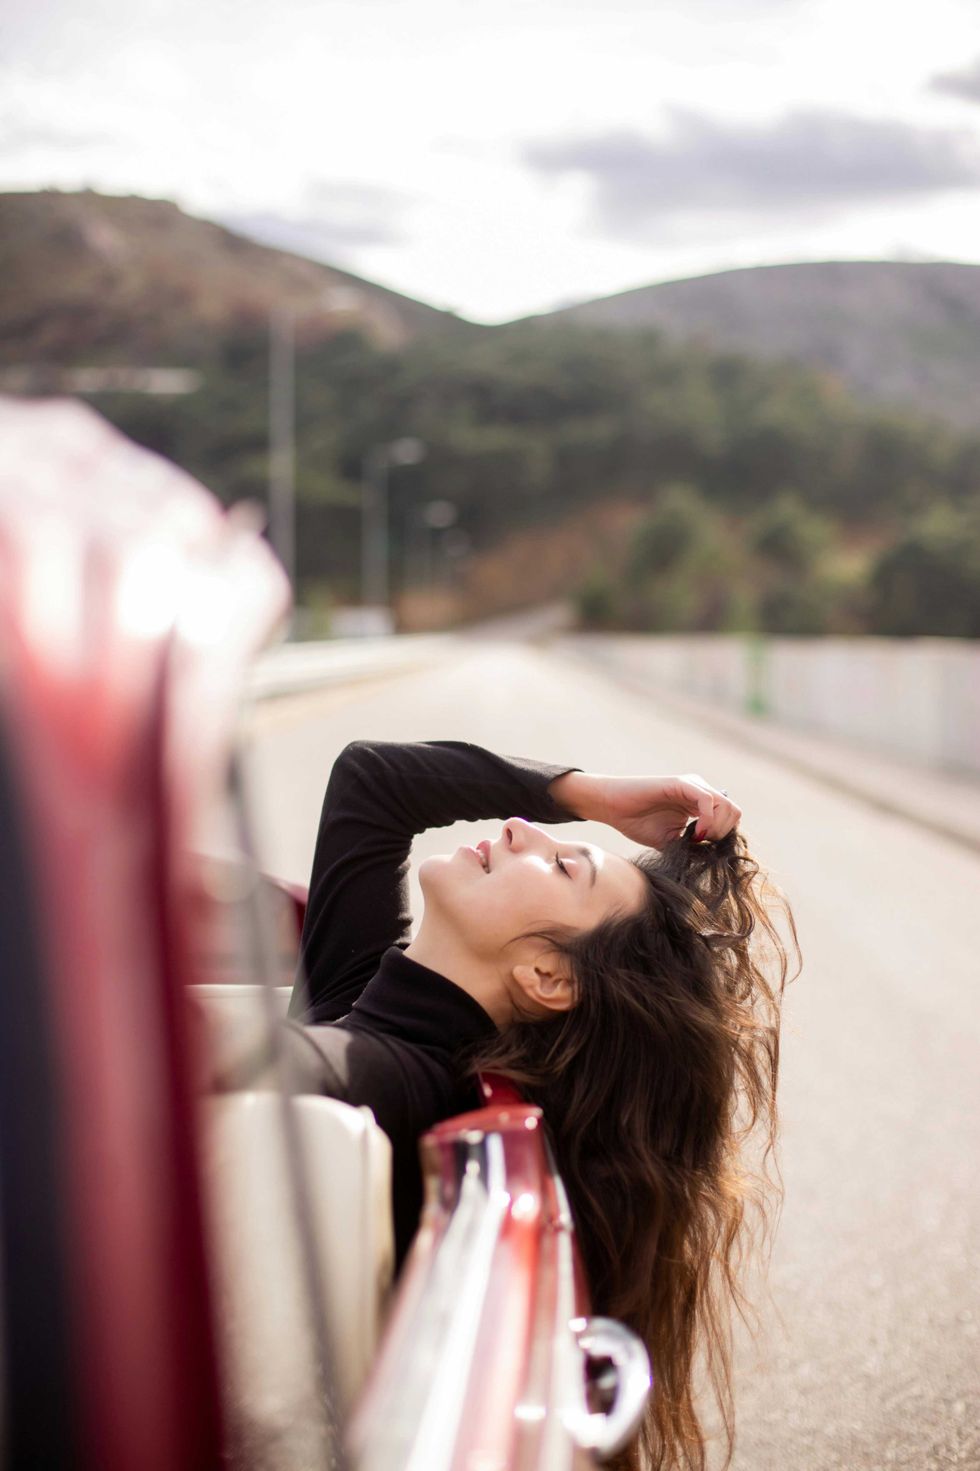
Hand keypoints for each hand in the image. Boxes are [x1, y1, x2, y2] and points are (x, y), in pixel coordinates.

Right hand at [588, 771, 741, 850]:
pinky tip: (694, 832)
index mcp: (700, 804)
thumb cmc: (638, 823)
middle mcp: (700, 792)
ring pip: (726, 805)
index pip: (730, 818)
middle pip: (734, 812)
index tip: (703, 848)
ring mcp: (692, 785)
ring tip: (697, 838)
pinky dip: (707, 820)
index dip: (722, 837)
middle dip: (723, 833)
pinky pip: (708, 800)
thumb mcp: (672, 841)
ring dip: (716, 827)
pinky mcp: (681, 784)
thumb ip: (692, 845)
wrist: (613, 808)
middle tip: (701, 844)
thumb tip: (712, 858)